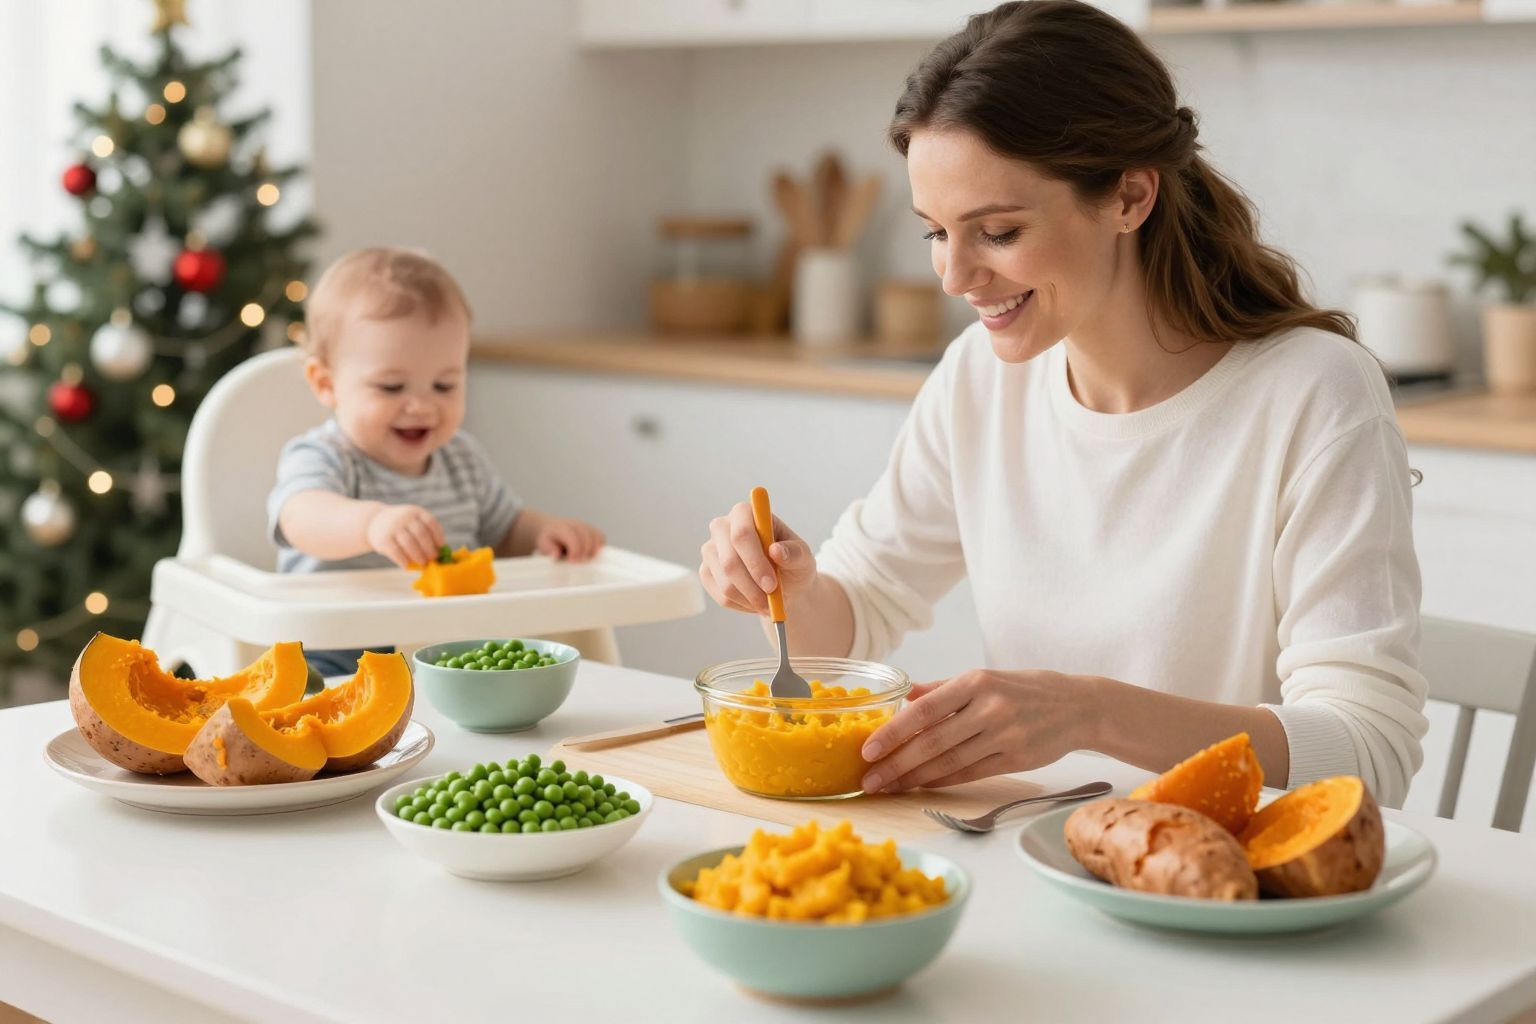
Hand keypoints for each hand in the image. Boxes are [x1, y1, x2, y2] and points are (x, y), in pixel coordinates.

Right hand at [366, 504, 445, 567]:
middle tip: (433, 559)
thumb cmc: (402, 527)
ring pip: (409, 543)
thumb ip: (426, 534)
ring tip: (423, 563)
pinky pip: (396, 552)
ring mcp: (393, 527)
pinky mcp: (383, 538)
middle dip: (429, 549)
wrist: (375, 521)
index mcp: (416, 512)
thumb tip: (441, 554)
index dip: (438, 536)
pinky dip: (404, 560)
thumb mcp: (413, 522)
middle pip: (421, 534)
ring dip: (418, 556)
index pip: (431, 523)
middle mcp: (405, 517)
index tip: (441, 547)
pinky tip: (408, 566)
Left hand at [535, 518, 604, 560]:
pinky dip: (598, 547)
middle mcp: (576, 524)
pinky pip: (601, 537)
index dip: (575, 552)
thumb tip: (556, 555)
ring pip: (597, 538)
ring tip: (584, 558)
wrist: (551, 528)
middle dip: (584, 554)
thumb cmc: (548, 539)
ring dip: (592, 551)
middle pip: (587, 540)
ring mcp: (586, 526)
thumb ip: (549, 549)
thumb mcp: (543, 544)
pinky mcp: (593, 529)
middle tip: (577, 562)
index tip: (571, 561)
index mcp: (563, 528)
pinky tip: (590, 553)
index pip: (574, 539)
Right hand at [699, 501, 818, 614]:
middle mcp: (722, 527)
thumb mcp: (803, 557)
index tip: (772, 583)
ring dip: (750, 598)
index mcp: (745, 513)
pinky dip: (742, 604)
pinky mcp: (706, 572)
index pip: (742, 532)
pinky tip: (755, 600)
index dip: (755, 560)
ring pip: (725, 582)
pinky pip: (721, 596)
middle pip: (729, 560)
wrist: (783, 584)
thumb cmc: (792, 563)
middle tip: (771, 600)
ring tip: (768, 601)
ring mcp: (710, 550)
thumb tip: (776, 550)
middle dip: (752, 585)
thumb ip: (794, 553)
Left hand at [858, 669, 1099, 792]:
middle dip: (895, 763)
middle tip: (868, 779)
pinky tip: (919, 786)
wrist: (1079, 706)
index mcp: (976, 682)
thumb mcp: (986, 677)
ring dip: (913, 778)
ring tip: (887, 787)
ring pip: (949, 762)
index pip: (925, 709)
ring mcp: (1004, 735)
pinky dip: (941, 781)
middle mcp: (989, 707)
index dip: (894, 731)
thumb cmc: (1026, 689)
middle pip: (933, 742)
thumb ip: (944, 689)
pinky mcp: (1016, 759)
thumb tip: (904, 695)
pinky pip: (969, 774)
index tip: (868, 748)